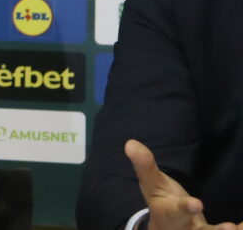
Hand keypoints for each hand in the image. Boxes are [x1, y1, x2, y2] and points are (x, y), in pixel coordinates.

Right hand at [125, 139, 242, 229]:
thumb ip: (145, 165)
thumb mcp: (151, 184)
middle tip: (229, 228)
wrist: (167, 229)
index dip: (185, 209)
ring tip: (238, 228)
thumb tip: (130, 143)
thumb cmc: (161, 202)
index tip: (197, 204)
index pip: (175, 212)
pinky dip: (239, 228)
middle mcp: (185, 229)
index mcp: (168, 215)